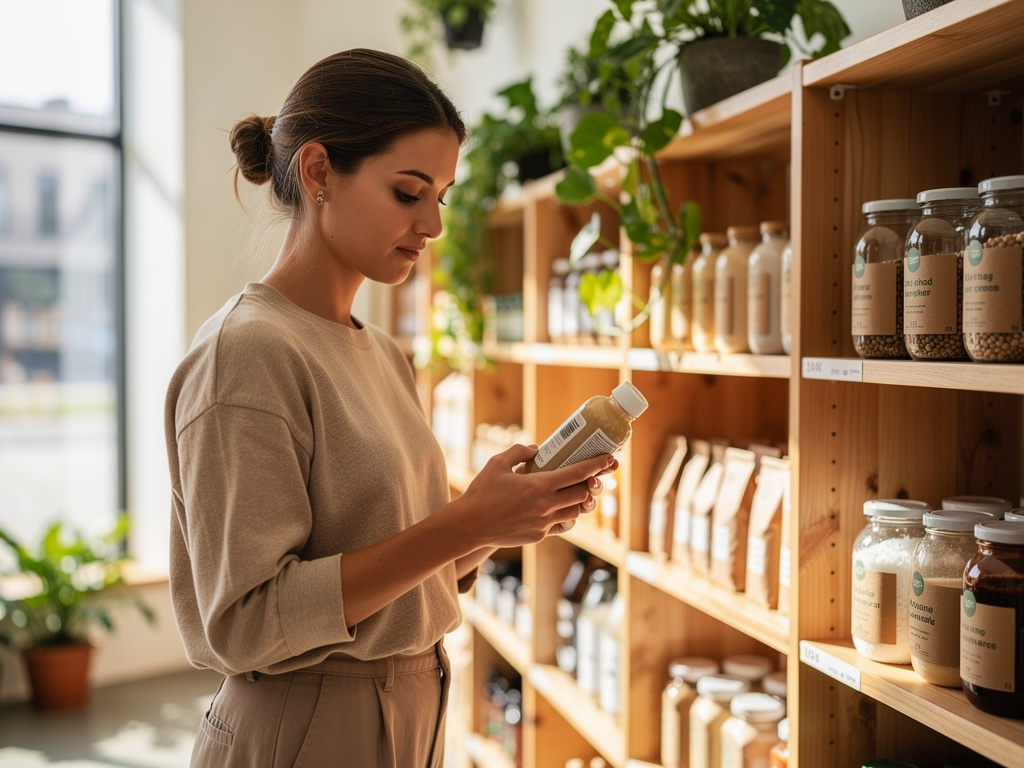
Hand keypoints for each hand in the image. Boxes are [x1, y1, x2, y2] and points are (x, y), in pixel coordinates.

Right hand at [460, 444, 617, 547]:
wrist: (469, 525)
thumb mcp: (497, 463)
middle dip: (591, 484)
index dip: (596, 465)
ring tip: (579, 492)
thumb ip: (520, 451)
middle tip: (594, 476)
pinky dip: (566, 516)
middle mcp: (545, 506)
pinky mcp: (539, 536)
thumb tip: (537, 449)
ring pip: (576, 512)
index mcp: (538, 485)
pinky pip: (562, 525)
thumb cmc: (481, 492)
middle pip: (583, 494)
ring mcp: (543, 523)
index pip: (577, 473)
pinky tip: (561, 509)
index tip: (609, 458)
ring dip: (580, 502)